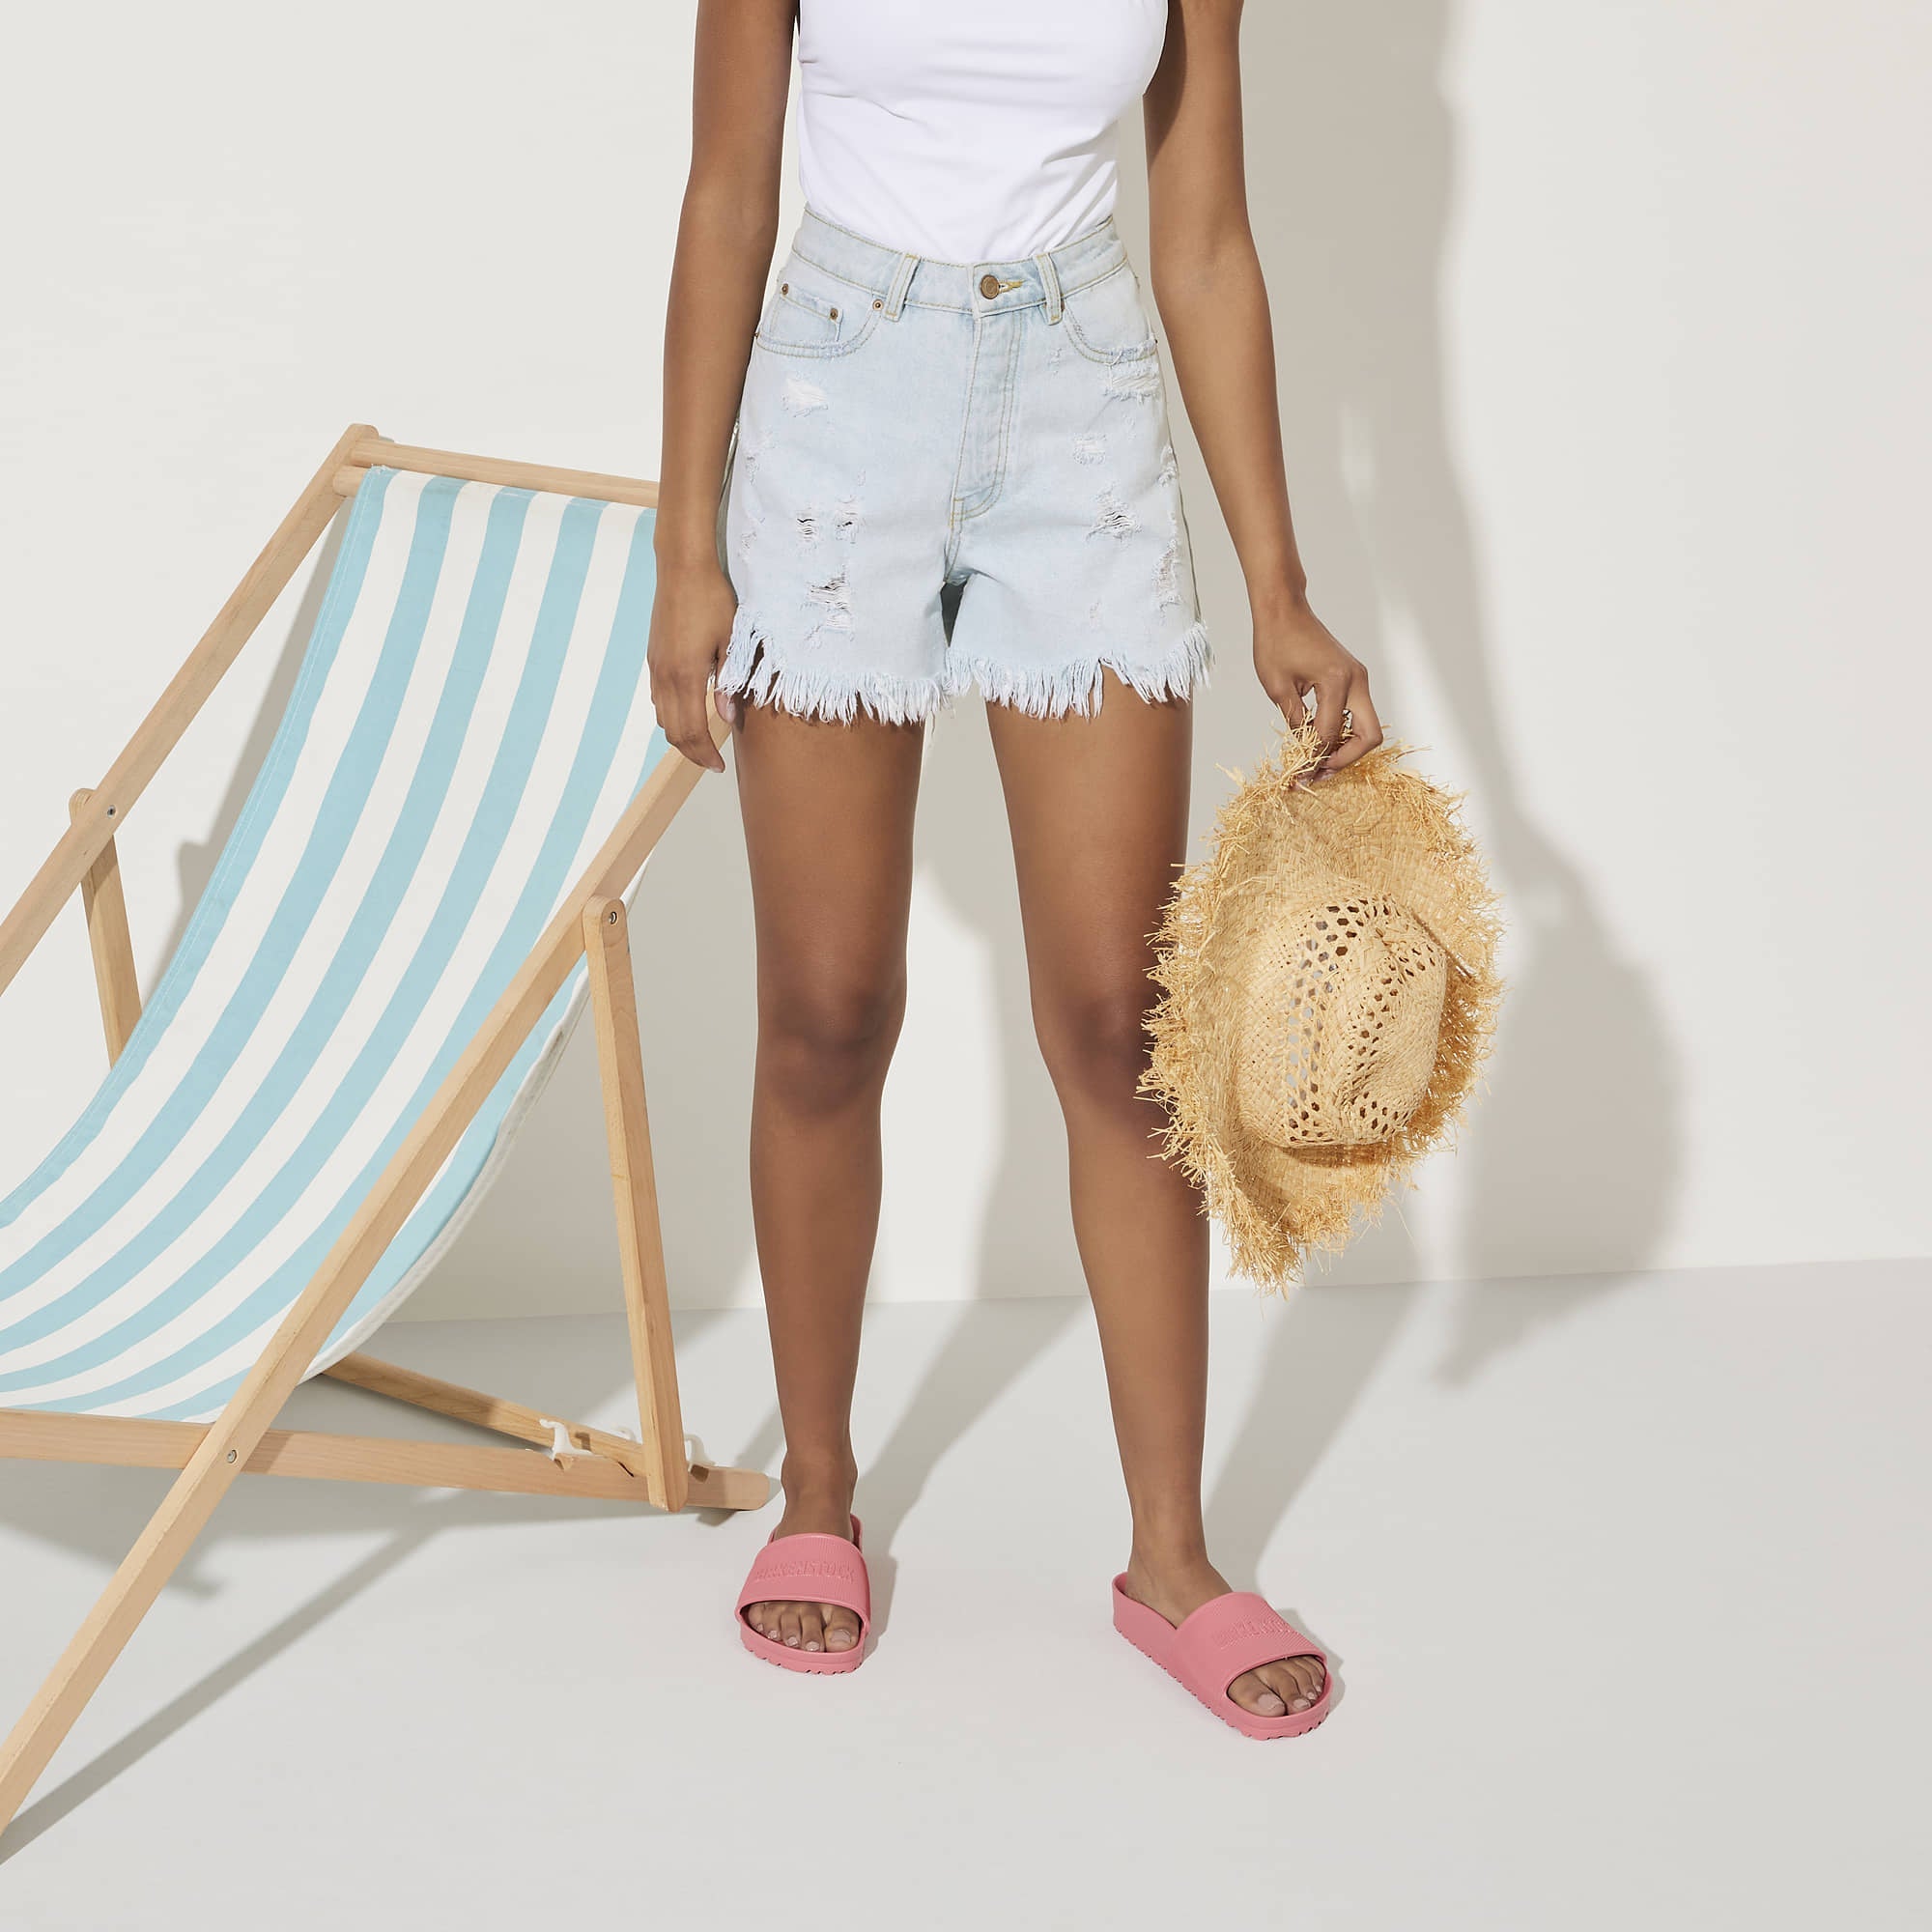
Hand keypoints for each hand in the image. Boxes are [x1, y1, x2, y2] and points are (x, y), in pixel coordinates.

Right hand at [646, 560, 740, 772]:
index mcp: (685, 676)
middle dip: (692, 752)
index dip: (705, 754)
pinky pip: (657, 698)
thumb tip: (729, 718)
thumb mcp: (732, 642)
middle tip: (712, 762)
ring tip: (702, 742)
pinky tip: (688, 712)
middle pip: (672, 731)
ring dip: (680, 735)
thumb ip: (729, 683)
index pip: (691, 731)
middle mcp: (664, 676)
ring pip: (661, 716)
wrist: (681, 568)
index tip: (719, 766)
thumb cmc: (712, 600)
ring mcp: (655, 666)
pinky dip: (671, 715)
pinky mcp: (653, 657)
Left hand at [1253, 596, 1382, 779]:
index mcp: (1337, 681)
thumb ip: (1295, 722)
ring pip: (1367, 726)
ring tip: (1317, 760)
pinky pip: (1357, 713)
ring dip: (1346, 746)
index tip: (1300, 776)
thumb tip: (1304, 753)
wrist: (1284, 610)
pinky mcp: (1354, 677)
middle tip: (1319, 772)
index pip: (1330, 734)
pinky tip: (1320, 740)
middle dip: (1346, 759)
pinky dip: (1344, 731)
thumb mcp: (1278, 688)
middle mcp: (1356, 680)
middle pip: (1370, 735)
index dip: (1315, 759)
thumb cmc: (1276, 641)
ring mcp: (1359, 678)